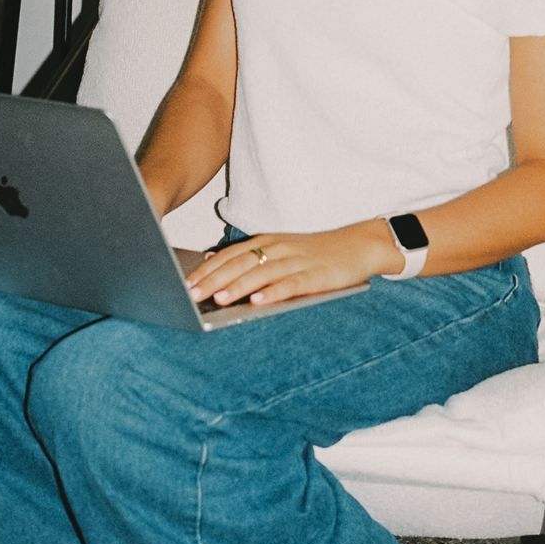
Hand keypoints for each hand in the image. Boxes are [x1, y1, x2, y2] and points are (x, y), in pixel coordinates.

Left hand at [185, 222, 399, 307]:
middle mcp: (278, 248)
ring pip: (262, 273)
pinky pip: (292, 284)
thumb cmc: (316, 253)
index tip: (185, 284)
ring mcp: (297, 261)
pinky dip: (274, 292)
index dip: (207, 270)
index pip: (230, 255)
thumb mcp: (281, 251)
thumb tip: (215, 267)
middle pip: (240, 263)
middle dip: (214, 280)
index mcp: (267, 242)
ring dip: (239, 286)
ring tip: (219, 299)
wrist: (358, 246)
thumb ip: (252, 259)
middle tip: (192, 295)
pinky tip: (259, 301)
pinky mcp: (316, 275)